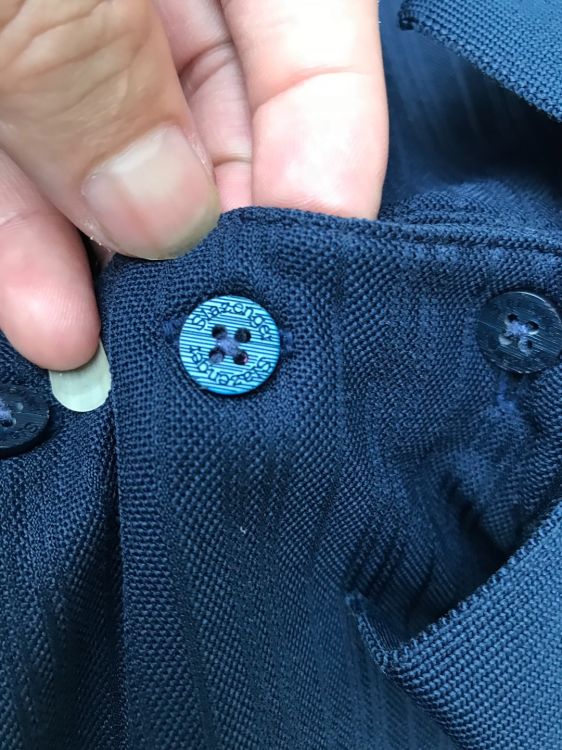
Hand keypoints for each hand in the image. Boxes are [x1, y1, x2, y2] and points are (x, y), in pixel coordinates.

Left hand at [0, 0, 387, 369]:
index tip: (320, 254)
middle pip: (219, 105)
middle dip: (216, 225)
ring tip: (121, 349)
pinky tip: (51, 317)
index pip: (313, 28)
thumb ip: (99, 76)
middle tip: (216, 319)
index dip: (332, 139)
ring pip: (111, 152)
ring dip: (115, 261)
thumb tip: (168, 215)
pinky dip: (34, 240)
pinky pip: (22, 164)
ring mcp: (58, 34)